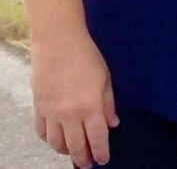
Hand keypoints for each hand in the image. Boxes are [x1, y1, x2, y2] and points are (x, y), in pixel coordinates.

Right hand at [30, 30, 117, 167]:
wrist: (58, 44)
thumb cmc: (87, 57)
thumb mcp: (105, 79)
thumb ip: (108, 104)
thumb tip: (112, 124)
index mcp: (90, 107)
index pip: (97, 138)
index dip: (100, 152)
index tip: (103, 160)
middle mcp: (70, 114)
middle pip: (76, 146)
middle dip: (82, 158)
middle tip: (87, 165)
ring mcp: (52, 113)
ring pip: (56, 143)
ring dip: (65, 152)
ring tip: (72, 153)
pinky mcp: (39, 107)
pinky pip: (42, 131)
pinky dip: (48, 140)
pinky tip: (55, 141)